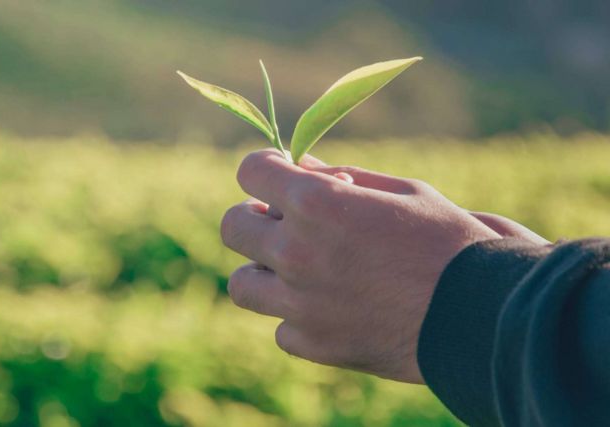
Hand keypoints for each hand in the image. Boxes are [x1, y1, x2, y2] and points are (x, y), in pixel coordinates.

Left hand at [221, 149, 500, 383]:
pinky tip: (330, 308)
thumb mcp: (400, 191)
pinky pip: (281, 327)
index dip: (263, 166)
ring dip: (263, 270)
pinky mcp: (314, 344)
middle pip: (231, 227)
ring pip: (241, 284)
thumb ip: (341, 177)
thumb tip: (301, 167)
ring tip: (298, 268)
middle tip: (282, 220)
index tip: (278, 172)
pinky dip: (297, 316)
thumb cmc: (447, 240)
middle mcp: (296, 252)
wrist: (481, 312)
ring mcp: (299, 304)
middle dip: (254, 217)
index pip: (250, 171)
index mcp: (317, 203)